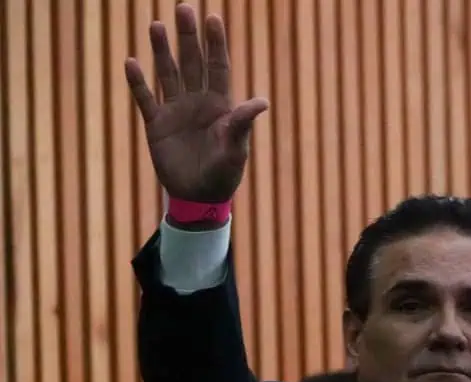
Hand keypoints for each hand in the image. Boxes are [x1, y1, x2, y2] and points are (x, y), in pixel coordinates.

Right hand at [124, 3, 267, 202]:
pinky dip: (138, 82)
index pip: (218, 67)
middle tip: (184, 8)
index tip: (213, 18)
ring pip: (168, 73)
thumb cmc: (224, 174)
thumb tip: (261, 101)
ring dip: (161, 50)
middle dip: (188, 36)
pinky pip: (145, 99)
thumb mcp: (236, 150)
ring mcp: (175, 111)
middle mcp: (197, 102)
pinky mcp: (156, 125)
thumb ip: (242, 124)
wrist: (200, 197)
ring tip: (156, 24)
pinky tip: (131, 62)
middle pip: (191, 62)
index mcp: (220, 105)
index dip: (215, 44)